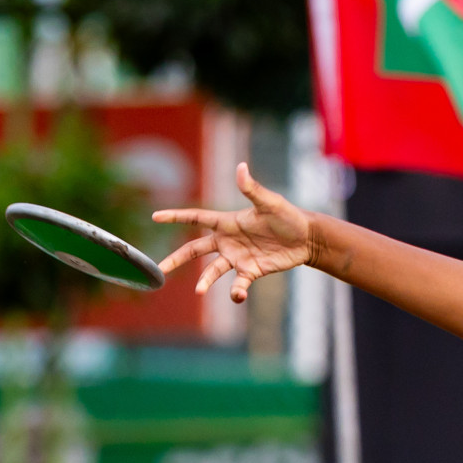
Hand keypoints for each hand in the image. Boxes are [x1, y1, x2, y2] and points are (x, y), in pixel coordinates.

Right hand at [153, 162, 314, 303]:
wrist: (307, 238)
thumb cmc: (288, 217)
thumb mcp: (270, 203)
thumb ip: (252, 189)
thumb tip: (241, 167)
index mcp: (227, 222)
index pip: (196, 218)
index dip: (176, 217)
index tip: (155, 217)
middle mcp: (228, 241)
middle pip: (195, 250)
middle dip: (177, 259)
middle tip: (159, 269)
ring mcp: (238, 257)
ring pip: (213, 270)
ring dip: (205, 281)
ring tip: (198, 292)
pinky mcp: (251, 271)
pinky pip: (238, 283)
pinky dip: (236, 291)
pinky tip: (238, 295)